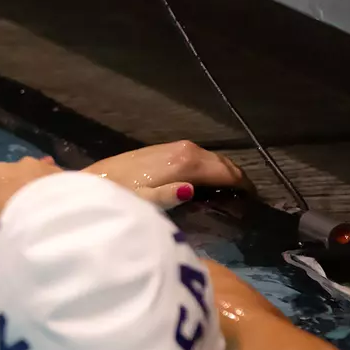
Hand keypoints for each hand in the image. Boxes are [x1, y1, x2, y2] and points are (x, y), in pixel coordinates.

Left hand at [87, 140, 249, 205]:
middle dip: (236, 177)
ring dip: (223, 171)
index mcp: (183, 162)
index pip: (223, 171)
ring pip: (209, 158)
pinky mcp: (163, 150)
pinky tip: (208, 181)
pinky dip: (208, 167)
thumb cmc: (119, 197)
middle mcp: (183, 149)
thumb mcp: (141, 202)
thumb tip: (191, 190)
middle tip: (249, 198)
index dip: (241, 184)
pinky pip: (197, 157)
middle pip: (220, 161)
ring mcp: (173, 147)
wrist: (93, 183)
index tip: (255, 200)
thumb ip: (167, 196)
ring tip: (234, 190)